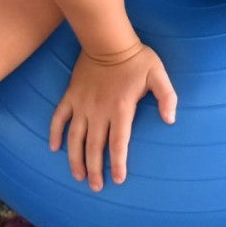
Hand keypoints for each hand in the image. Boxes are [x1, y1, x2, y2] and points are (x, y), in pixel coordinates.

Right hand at [49, 42, 176, 190]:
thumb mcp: (158, 75)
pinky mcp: (71, 96)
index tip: (117, 180)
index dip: (117, 163)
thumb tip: (170, 120)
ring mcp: (82, 105)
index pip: (119, 143)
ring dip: (75, 159)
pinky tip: (54, 148)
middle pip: (95, 147)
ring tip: (78, 176)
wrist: (107, 40)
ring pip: (75, 138)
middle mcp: (98, 111)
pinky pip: (59, 118)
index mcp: (120, 109)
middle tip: (96, 187)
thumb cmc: (136, 58)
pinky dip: (55, 134)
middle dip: (95, 169)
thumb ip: (167, 97)